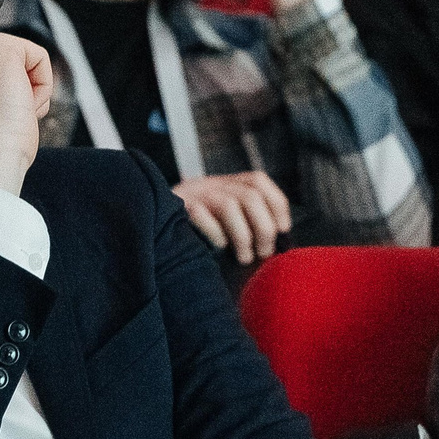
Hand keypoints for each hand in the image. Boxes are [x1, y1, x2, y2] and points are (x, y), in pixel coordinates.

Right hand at [174, 171, 290, 264]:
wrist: (156, 224)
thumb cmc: (201, 230)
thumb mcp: (227, 216)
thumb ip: (250, 218)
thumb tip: (280, 238)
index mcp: (227, 182)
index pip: (258, 181)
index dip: (276, 206)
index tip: (282, 232)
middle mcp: (212, 184)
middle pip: (250, 196)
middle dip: (263, 228)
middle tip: (264, 252)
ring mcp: (195, 193)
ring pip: (229, 206)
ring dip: (243, 236)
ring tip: (244, 257)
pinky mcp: (180, 207)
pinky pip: (202, 217)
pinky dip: (216, 237)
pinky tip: (218, 249)